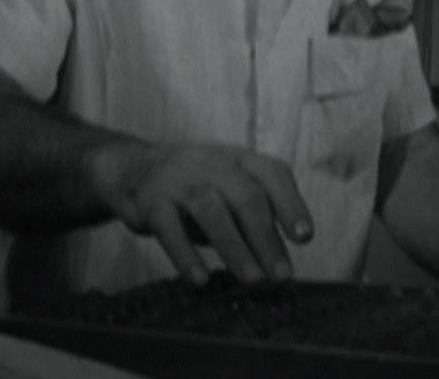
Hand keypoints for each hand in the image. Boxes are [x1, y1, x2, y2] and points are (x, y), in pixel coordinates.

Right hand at [94, 142, 312, 285]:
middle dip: (266, 238)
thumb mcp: (227, 188)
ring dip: (234, 247)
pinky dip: (186, 255)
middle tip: (280, 276)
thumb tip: (280, 261)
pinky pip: (169, 228)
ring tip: (251, 279)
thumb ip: (253, 216)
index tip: (304, 237)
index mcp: (238, 159)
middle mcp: (212, 163)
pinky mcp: (151, 200)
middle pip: (246, 196)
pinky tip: (200, 279)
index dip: (291, 203)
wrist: (133, 168)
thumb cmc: (195, 186)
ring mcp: (180, 179)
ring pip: (211, 210)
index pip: (273, 172)